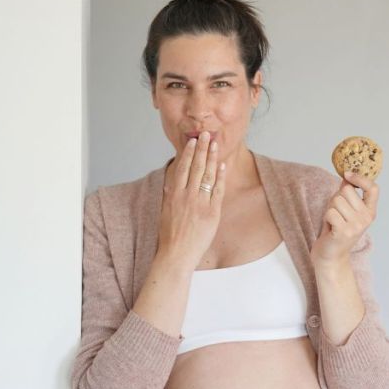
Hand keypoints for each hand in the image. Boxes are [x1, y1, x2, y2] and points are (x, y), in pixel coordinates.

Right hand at [156, 131, 224, 268]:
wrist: (175, 254)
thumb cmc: (169, 236)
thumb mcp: (165, 211)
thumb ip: (170, 196)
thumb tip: (171, 185)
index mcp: (173, 194)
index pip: (182, 168)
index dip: (189, 153)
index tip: (193, 142)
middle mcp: (186, 195)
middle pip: (196, 167)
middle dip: (202, 149)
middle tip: (206, 134)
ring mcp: (200, 203)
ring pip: (207, 175)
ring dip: (212, 158)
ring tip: (215, 144)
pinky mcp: (211, 212)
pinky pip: (218, 190)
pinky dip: (221, 177)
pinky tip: (223, 166)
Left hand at [311, 171, 378, 265]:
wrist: (331, 256)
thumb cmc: (336, 231)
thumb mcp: (346, 210)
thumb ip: (348, 194)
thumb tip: (347, 176)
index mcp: (370, 212)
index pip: (373, 189)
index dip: (361, 178)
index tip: (348, 174)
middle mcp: (366, 218)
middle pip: (346, 190)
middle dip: (336, 198)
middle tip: (336, 213)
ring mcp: (356, 226)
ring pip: (336, 200)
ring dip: (330, 209)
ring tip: (333, 221)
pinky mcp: (344, 232)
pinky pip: (330, 212)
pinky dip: (326, 218)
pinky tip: (330, 228)